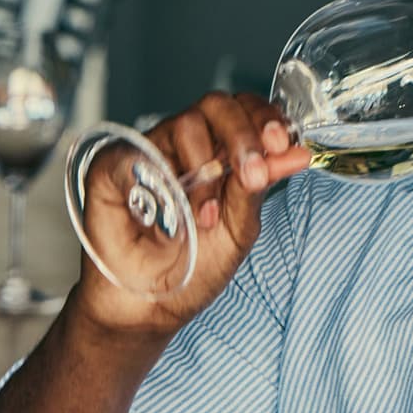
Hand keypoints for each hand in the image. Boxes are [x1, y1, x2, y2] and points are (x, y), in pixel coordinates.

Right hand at [74, 91, 310, 337]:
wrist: (148, 307)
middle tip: (252, 173)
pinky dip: (159, 174)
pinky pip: (138, 149)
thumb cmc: (195, 266)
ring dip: (205, 168)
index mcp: (224, 151)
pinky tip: (166, 208)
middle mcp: (190, 144)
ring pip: (186, 122)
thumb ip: (260, 187)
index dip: (266, 119)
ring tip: (204, 216)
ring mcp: (153, 150)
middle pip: (219, 105)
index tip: (281, 143)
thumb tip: (297, 154)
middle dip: (243, 134)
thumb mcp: (239, 228)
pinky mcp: (114, 164)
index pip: (248, 111)